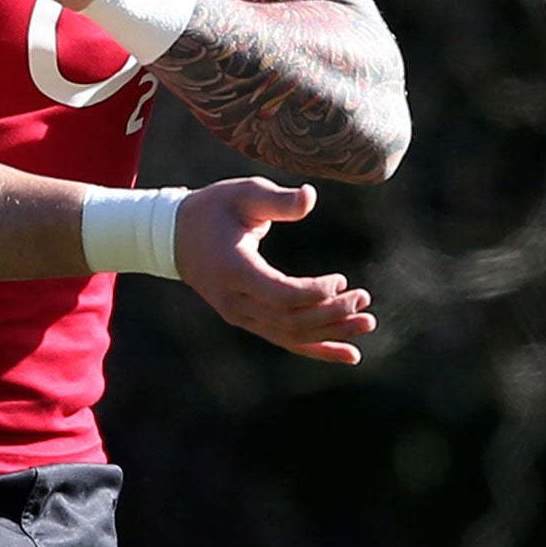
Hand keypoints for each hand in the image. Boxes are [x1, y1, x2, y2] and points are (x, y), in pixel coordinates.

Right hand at [175, 177, 375, 363]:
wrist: (177, 235)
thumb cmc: (216, 208)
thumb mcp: (243, 192)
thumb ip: (278, 200)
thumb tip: (311, 198)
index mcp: (234, 271)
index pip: (280, 296)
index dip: (314, 293)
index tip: (340, 280)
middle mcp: (235, 302)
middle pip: (290, 321)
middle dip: (331, 315)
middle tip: (364, 299)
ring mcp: (240, 315)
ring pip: (290, 336)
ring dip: (331, 334)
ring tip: (367, 323)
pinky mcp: (249, 319)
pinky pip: (286, 339)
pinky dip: (318, 348)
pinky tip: (348, 353)